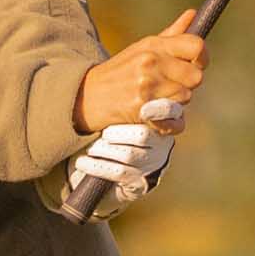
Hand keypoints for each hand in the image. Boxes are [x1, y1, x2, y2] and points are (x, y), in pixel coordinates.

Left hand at [63, 97, 183, 220]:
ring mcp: (153, 166)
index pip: (172, 114)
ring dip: (104, 149)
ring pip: (128, 154)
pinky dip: (96, 166)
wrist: (111, 174)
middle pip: (143, 135)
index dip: (162, 111)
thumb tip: (119, 71)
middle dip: (116, 133)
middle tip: (101, 133)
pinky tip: (82, 162)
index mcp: (164, 123)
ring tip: (92, 148)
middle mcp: (163, 145)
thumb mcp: (124, 115)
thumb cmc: (116, 136)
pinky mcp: (139, 183)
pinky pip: (117, 172)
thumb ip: (128, 99)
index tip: (144, 109)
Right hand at [74, 9, 206, 133]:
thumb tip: (193, 14)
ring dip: (176, 102)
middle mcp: (151, 63)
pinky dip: (171, 123)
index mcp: (153, 45)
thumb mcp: (142, 48)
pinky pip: (176, 120)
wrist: (88, 96)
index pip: (197, 46)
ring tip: (157, 99)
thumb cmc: (121, 71)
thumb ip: (171, 35)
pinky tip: (160, 117)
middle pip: (196, 77)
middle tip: (171, 85)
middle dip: (187, 83)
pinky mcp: (142, 110)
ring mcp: (146, 87)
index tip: (196, 64)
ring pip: (185, 98)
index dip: (202, 58)